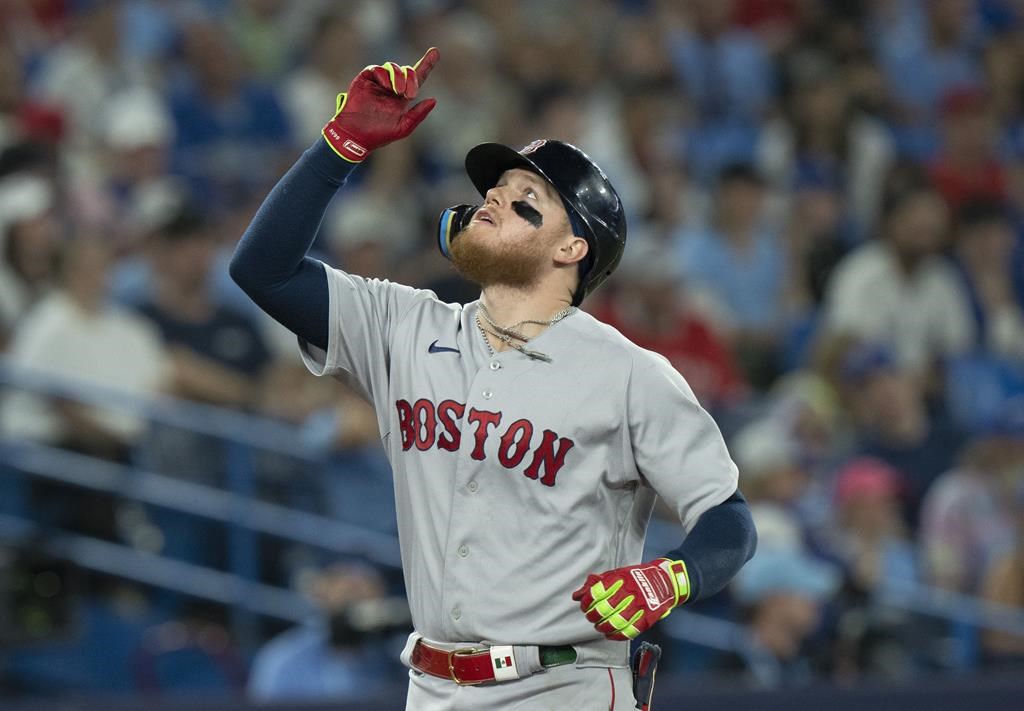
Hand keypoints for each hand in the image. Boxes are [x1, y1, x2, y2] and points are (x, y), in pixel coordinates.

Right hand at [322, 47, 439, 162]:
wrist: (356, 135)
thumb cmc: (379, 134)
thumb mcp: (403, 127)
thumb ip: (418, 115)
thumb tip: (434, 100)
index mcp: (403, 97)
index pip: (417, 77)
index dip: (427, 64)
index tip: (436, 52)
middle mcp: (392, 87)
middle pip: (407, 71)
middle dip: (411, 79)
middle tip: (408, 94)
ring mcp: (379, 82)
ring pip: (393, 67)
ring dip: (399, 76)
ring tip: (398, 91)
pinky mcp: (365, 79)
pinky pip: (377, 69)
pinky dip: (384, 75)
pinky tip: (387, 86)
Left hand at [571, 559, 689, 639]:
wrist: (665, 581)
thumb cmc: (636, 577)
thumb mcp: (616, 574)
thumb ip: (596, 584)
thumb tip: (576, 595)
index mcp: (620, 579)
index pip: (596, 593)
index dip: (586, 602)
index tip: (584, 606)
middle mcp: (629, 592)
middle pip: (604, 609)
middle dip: (593, 616)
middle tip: (591, 617)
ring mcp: (639, 606)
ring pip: (615, 622)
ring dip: (603, 627)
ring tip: (599, 626)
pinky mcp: (647, 618)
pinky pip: (629, 631)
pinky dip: (616, 636)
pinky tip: (610, 635)